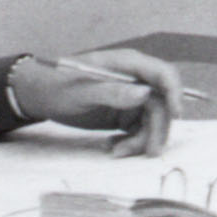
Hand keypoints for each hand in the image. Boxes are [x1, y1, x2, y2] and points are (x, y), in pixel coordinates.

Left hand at [14, 49, 182, 155]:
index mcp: (128, 64)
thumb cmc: (57, 87)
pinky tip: (113, 146)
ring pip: (154, 122)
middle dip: (158, 128)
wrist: (41, 96)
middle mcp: (136, 80)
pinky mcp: (127, 114)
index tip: (176, 115)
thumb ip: (112, 92)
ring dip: (142, 140)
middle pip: (163, 104)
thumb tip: (145, 94)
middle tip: (149, 151)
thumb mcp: (81, 92)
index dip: (175, 93)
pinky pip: (141, 131)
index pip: (164, 74)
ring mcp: (132, 98)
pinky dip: (132, 142)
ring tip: (117, 151)